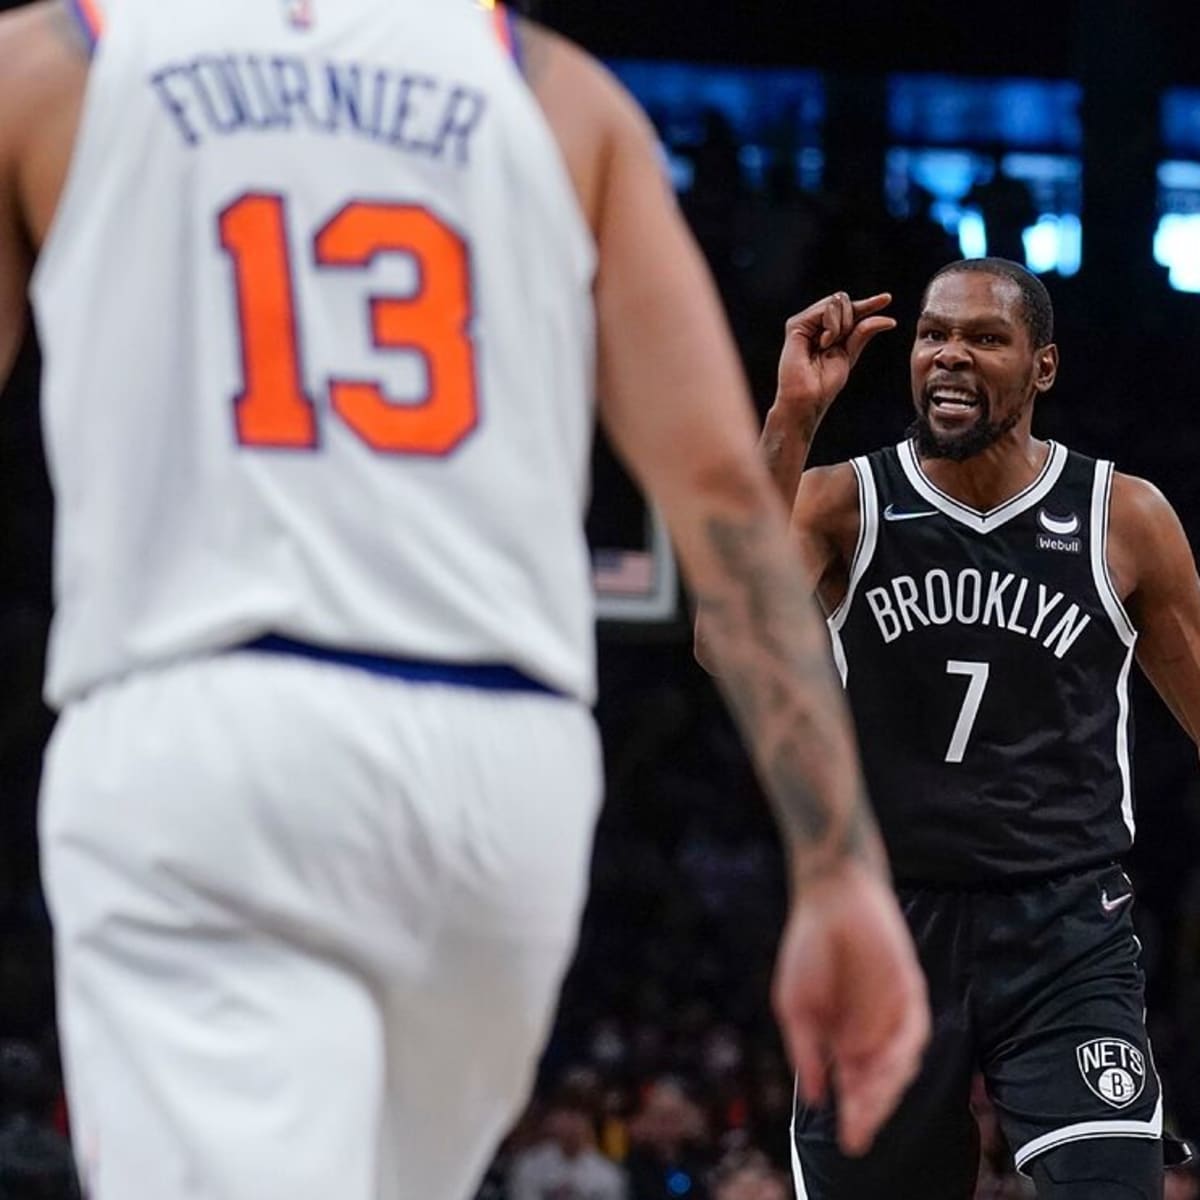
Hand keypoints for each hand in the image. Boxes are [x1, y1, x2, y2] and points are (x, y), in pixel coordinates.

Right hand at [772, 860, 927, 1156]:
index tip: (849, 1143)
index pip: (854, 1087)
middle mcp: (871, 1033)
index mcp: (843, 1039)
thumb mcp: (794, 1005)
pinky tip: (888, 1065)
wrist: (830, 900)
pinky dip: (904, 1051)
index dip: (854, 1116)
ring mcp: (892, 1014)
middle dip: (872, 1110)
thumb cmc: (807, 949)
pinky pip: (914, 1031)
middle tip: (860, 1130)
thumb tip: (815, 1098)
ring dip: (887, 1087)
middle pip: (880, 1083)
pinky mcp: (910, 993)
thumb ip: (805, 1050)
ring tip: (870, 1104)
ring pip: (900, 1064)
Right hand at [775, 292, 895, 424]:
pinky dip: (832, 327)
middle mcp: (814, 324)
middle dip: (850, 320)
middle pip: (843, 300)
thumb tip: (889, 319)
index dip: (868, 304)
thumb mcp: (850, 354)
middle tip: (838, 343)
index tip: (887, 298)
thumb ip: (863, 333)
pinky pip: (826, 310)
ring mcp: (804, 323)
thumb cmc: (824, 384)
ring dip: (841, 326)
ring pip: (836, 302)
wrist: (808, 398)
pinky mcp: (796, 325)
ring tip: (826, 346)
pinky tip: (823, 343)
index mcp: (827, 331)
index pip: (850, 309)